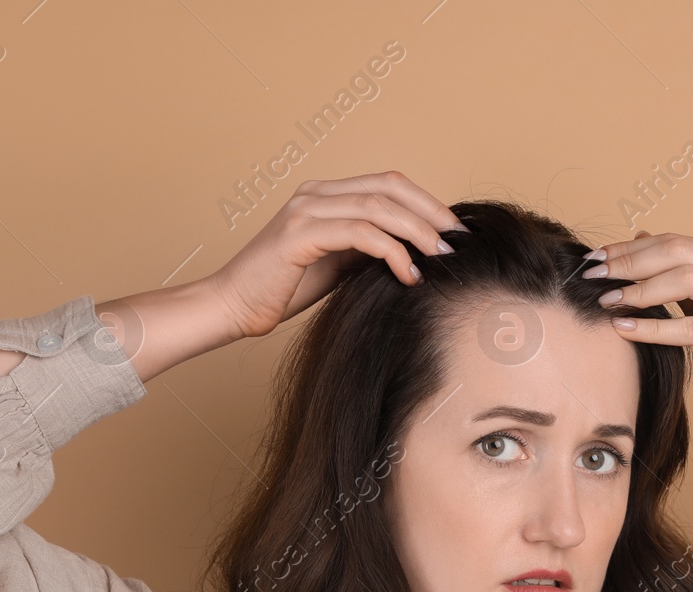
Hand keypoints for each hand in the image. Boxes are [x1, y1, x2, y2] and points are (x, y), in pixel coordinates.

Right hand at [205, 171, 465, 338]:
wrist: (233, 307)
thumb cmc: (283, 290)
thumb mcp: (338, 265)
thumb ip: (369, 249)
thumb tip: (416, 252)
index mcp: (325, 195)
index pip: (388, 183)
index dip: (427, 203)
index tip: (456, 232)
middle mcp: (315, 194)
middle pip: (390, 186)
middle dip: (431, 214)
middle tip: (459, 243)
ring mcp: (305, 210)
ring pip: (378, 207)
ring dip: (418, 233)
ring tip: (442, 259)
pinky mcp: (299, 235)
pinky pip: (360, 234)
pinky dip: (392, 252)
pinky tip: (409, 275)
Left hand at [582, 230, 692, 435]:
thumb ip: (681, 277)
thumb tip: (642, 237)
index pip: (678, 242)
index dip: (633, 247)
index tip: (597, 258)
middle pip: (679, 252)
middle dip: (630, 261)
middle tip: (593, 275)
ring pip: (685, 280)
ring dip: (639, 290)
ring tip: (606, 301)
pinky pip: (691, 327)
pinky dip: (653, 327)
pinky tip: (623, 329)